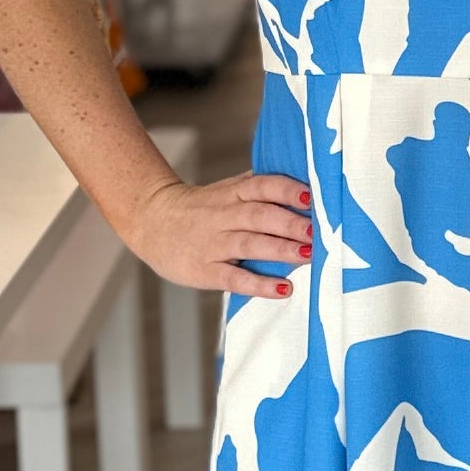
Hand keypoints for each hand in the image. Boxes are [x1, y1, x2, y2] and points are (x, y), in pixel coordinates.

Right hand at [120, 169, 312, 302]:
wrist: (151, 221)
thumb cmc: (201, 207)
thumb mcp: (226, 190)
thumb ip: (259, 187)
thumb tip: (304, 181)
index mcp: (233, 193)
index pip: (262, 186)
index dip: (287, 190)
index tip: (311, 197)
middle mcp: (223, 215)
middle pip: (260, 215)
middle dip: (291, 223)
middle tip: (318, 232)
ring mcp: (212, 243)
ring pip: (249, 244)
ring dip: (280, 250)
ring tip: (308, 256)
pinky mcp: (204, 270)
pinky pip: (233, 278)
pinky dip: (258, 284)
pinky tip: (282, 289)